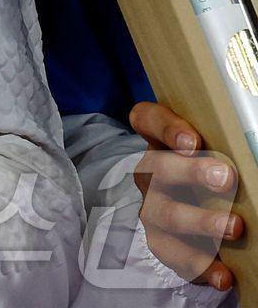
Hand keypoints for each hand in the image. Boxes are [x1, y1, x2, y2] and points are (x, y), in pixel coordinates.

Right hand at [130, 102, 241, 291]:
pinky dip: (201, 266)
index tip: (192, 139)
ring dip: (198, 221)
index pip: (147, 119)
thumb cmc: (209, 175)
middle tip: (225, 178)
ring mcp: (153, 209)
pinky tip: (225, 274)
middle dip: (189, 173)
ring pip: (163, 214)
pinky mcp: (163, 243)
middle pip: (156, 167)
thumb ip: (226, 146)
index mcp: (160, 142)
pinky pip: (175, 256)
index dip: (165, 126)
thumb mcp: (213, 153)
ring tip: (235, 227)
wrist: (198, 215)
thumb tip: (253, 150)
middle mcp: (150, 174)